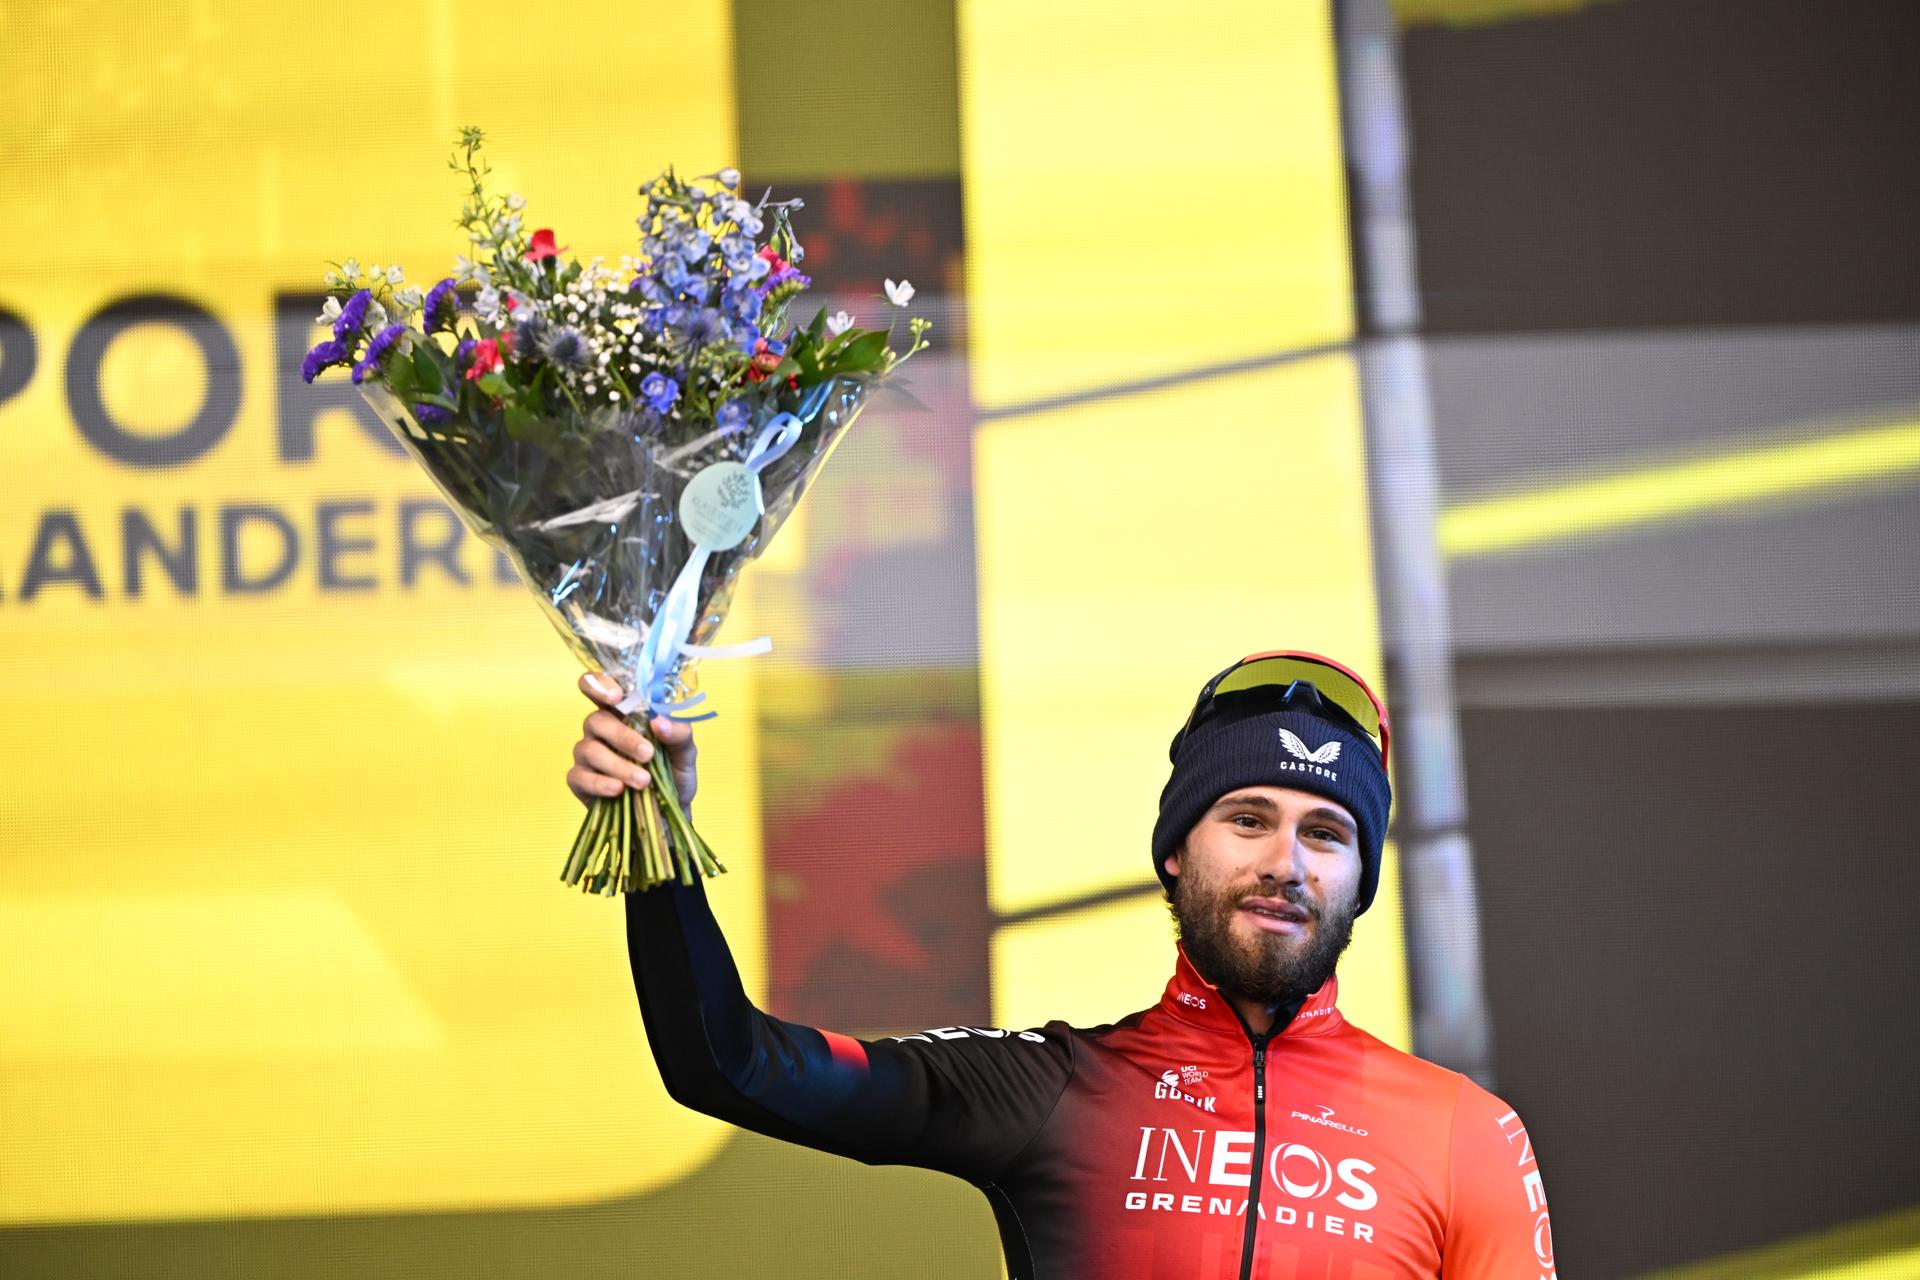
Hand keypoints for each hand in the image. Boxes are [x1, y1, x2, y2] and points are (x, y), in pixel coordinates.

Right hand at [567, 671, 699, 812]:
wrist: (668, 814)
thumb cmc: (673, 774)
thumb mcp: (685, 753)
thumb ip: (679, 734)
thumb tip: (660, 721)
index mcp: (623, 712)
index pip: (599, 686)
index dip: (600, 684)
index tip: (617, 696)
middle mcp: (600, 729)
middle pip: (596, 720)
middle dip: (623, 737)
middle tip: (648, 754)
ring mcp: (587, 754)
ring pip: (589, 749)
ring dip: (619, 765)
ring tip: (644, 781)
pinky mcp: (580, 780)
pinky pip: (580, 776)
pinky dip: (600, 783)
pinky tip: (619, 790)